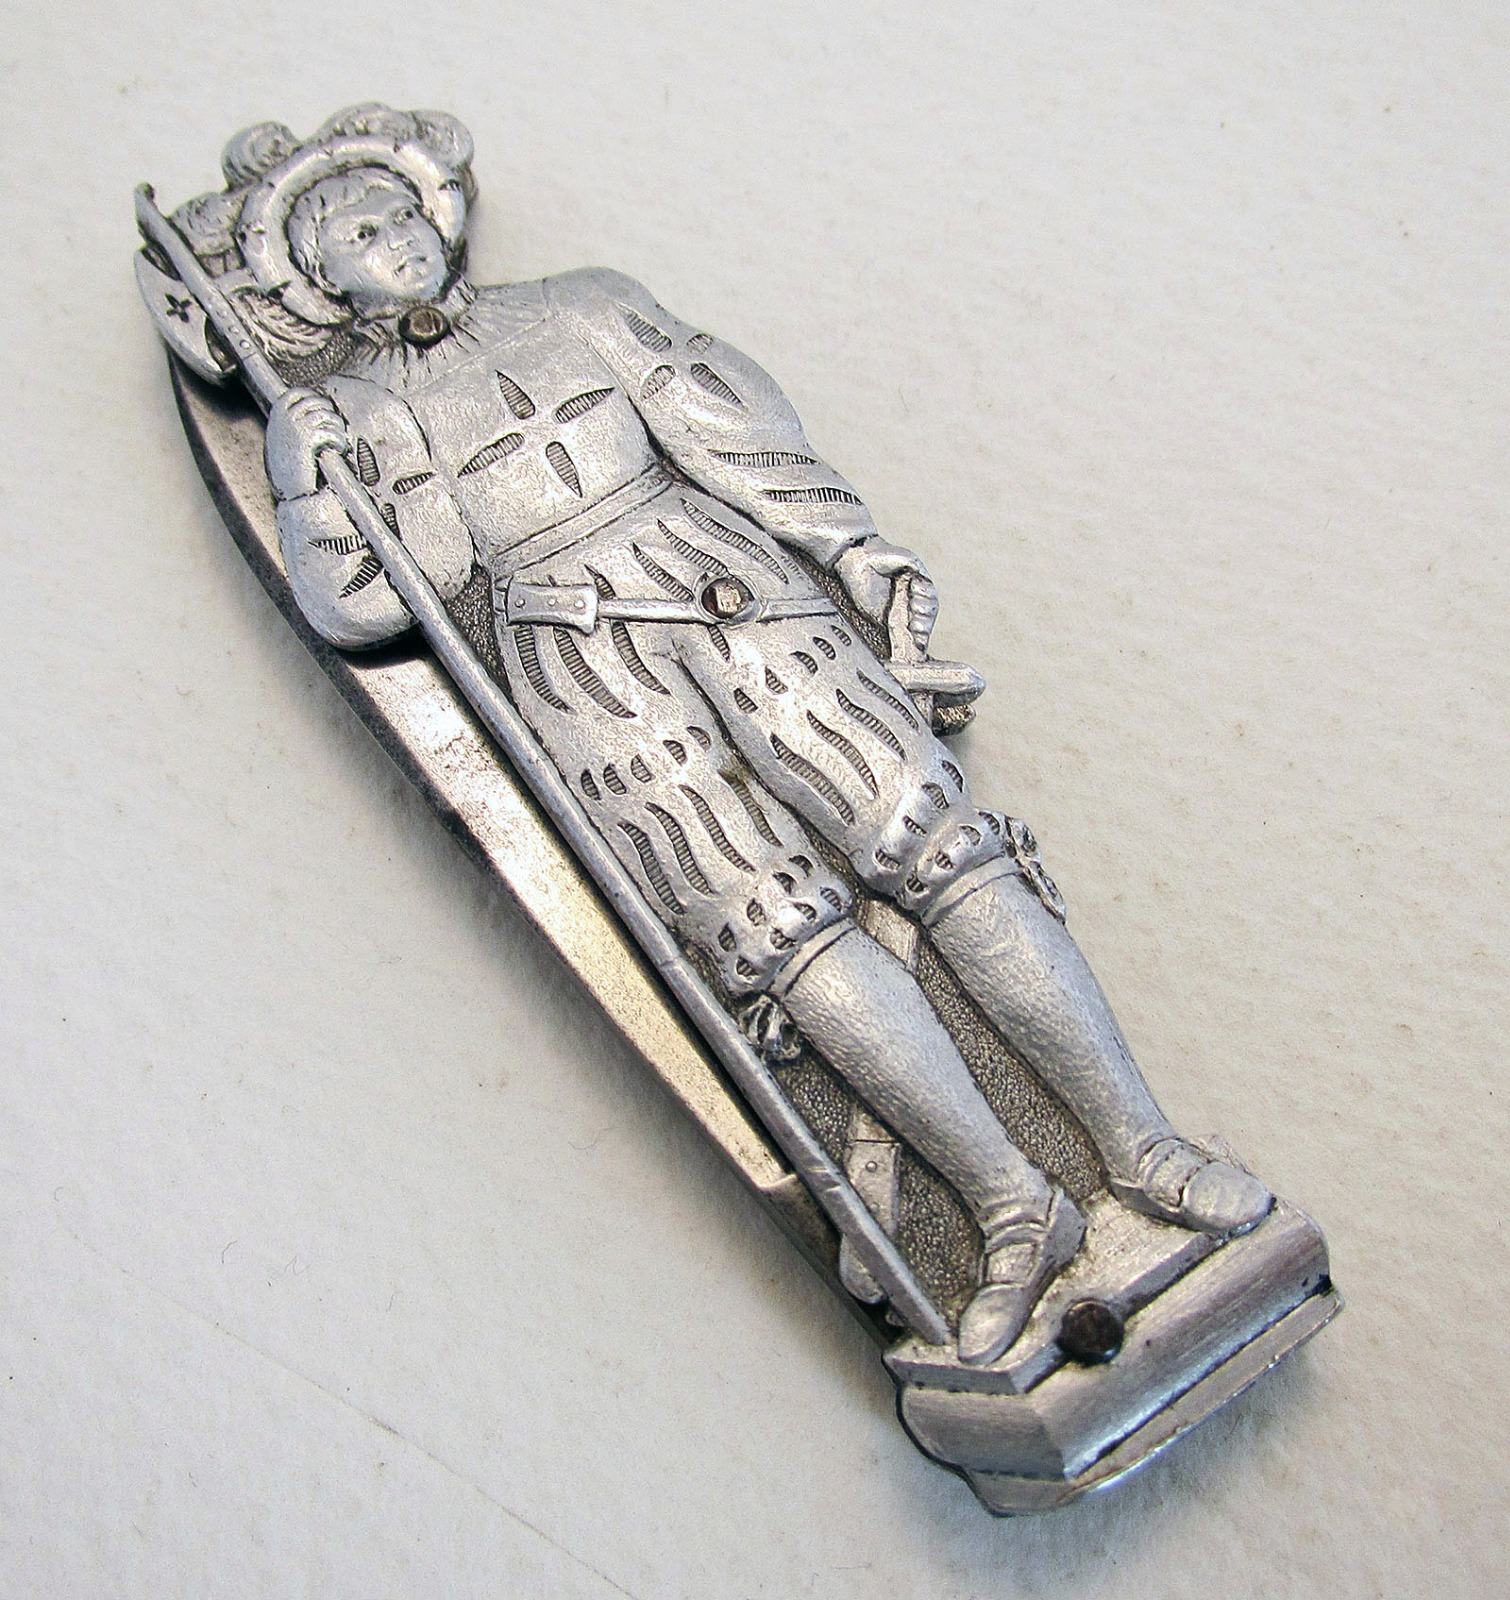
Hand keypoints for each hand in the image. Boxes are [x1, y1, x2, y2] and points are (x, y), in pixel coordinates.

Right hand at [265, 388, 348, 500]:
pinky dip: (339, 440)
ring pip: (326, 415)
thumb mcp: (284, 441)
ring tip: (338, 441)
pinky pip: (330, 431)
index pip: (297, 393)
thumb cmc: (290, 471)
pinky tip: (339, 449)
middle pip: (315, 401)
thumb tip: (316, 411)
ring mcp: (294, 427)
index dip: (315, 398)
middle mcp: (284, 418)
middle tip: (336, 429)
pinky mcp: (307, 440)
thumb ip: (292, 423)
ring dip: (337, 427)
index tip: (324, 409)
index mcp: (276, 416)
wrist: (291, 492)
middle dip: (330, 413)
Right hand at [833, 538, 939, 655]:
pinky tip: (916, 596)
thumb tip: (901, 651)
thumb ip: (892, 630)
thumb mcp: (876, 615)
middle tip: (918, 632)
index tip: (919, 645)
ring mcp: (915, 581)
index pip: (919, 624)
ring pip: (930, 598)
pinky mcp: (914, 566)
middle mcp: (912, 595)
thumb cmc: (862, 588)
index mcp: (904, 609)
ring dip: (925, 609)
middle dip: (924, 624)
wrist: (854, 564)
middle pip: (928, 612)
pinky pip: (925, 580)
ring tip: (916, 615)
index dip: (921, 635)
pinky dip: (923, 591)